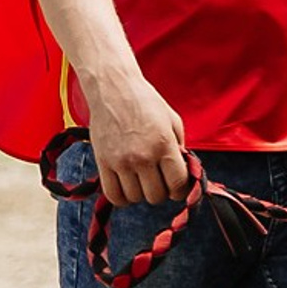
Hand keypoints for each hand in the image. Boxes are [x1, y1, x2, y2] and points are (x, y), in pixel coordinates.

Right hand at [85, 71, 193, 205]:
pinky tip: (127, 186)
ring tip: (141, 179)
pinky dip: (122, 197)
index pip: (177, 184)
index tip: (177, 186)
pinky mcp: (103, 163)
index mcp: (164, 144)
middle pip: (157, 196)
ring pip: (136, 198)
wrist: (114, 89)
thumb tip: (183, 172)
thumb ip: (180, 148)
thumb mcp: (173, 120)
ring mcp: (121, 161)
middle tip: (159, 180)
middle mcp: (143, 156)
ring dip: (141, 193)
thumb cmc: (145, 102)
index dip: (181, 190)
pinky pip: (114, 195)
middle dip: (162, 192)